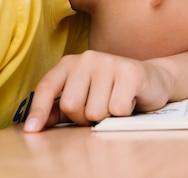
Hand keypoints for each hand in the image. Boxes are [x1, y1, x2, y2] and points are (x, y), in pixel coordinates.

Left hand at [23, 50, 172, 131]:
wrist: (153, 80)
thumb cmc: (114, 91)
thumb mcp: (84, 96)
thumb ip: (60, 107)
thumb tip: (37, 124)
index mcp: (71, 63)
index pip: (47, 87)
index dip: (38, 110)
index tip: (33, 130)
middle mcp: (88, 58)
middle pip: (71, 105)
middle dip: (83, 117)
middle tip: (99, 109)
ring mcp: (110, 63)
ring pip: (95, 111)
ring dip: (106, 116)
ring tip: (116, 102)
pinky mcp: (131, 72)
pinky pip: (117, 110)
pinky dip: (123, 114)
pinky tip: (130, 100)